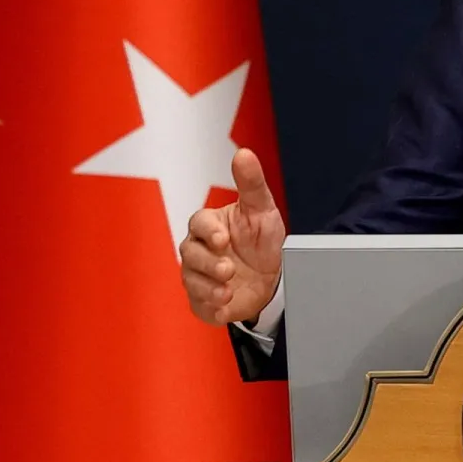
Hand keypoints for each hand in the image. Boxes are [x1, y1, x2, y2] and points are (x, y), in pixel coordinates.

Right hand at [178, 148, 285, 325]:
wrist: (272, 276)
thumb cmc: (261, 238)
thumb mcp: (262, 209)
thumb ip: (251, 183)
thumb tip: (244, 153)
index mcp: (209, 225)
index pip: (198, 223)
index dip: (208, 231)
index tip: (223, 238)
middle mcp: (198, 250)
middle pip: (190, 254)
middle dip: (208, 263)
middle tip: (228, 269)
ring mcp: (198, 276)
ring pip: (191, 281)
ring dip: (208, 288)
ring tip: (227, 291)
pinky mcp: (203, 300)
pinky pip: (199, 305)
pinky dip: (210, 308)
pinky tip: (224, 307)